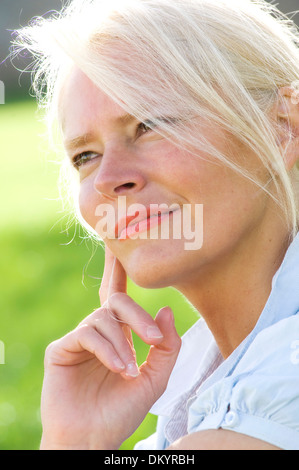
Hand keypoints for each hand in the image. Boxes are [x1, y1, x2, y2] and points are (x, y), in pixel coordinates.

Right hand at [40, 247, 180, 449]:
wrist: (94, 439)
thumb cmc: (122, 411)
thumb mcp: (156, 378)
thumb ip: (166, 345)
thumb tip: (165, 309)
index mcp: (118, 335)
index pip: (119, 295)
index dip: (118, 268)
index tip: (118, 243)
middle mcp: (98, 332)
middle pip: (117, 301)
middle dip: (137, 316)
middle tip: (152, 339)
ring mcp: (78, 339)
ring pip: (103, 318)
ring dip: (122, 342)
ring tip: (129, 369)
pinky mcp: (61, 349)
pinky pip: (87, 334)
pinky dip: (107, 349)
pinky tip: (117, 368)